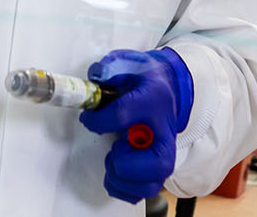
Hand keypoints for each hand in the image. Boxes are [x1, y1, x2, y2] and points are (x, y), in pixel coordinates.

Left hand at [79, 49, 191, 202]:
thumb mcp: (129, 64)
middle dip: (124, 162)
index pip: (123, 114)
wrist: (168, 90)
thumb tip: (95, 75)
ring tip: (114, 159)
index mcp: (153, 101)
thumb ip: (109, 67)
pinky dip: (123, 188)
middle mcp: (164, 133)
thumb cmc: (145, 81)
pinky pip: (141, 193)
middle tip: (115, 148)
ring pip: (149, 185)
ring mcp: (164, 154)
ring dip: (122, 178)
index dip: (98, 120)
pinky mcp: (158, 169)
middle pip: (156, 164)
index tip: (88, 118)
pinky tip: (116, 170)